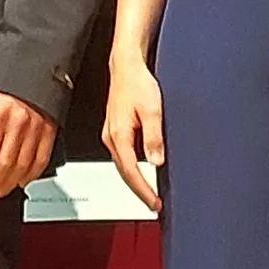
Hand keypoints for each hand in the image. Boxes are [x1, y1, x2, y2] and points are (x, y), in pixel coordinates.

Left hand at [0, 90, 57, 200]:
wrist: (30, 68)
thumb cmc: (2, 85)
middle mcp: (18, 123)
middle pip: (4, 163)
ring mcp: (36, 128)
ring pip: (23, 165)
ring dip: (10, 182)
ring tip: (1, 190)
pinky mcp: (49, 130)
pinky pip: (42, 158)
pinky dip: (33, 174)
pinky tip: (23, 180)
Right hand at [103, 50, 166, 212]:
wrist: (126, 66)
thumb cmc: (138, 83)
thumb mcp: (152, 109)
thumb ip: (154, 137)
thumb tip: (156, 161)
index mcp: (119, 135)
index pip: (131, 172)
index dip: (143, 190)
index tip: (154, 203)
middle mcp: (111, 137)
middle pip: (124, 173)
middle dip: (139, 190)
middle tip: (154, 203)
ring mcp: (111, 134)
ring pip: (123, 165)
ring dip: (135, 180)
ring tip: (150, 191)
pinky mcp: (115, 130)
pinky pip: (123, 155)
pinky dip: (133, 167)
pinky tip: (143, 169)